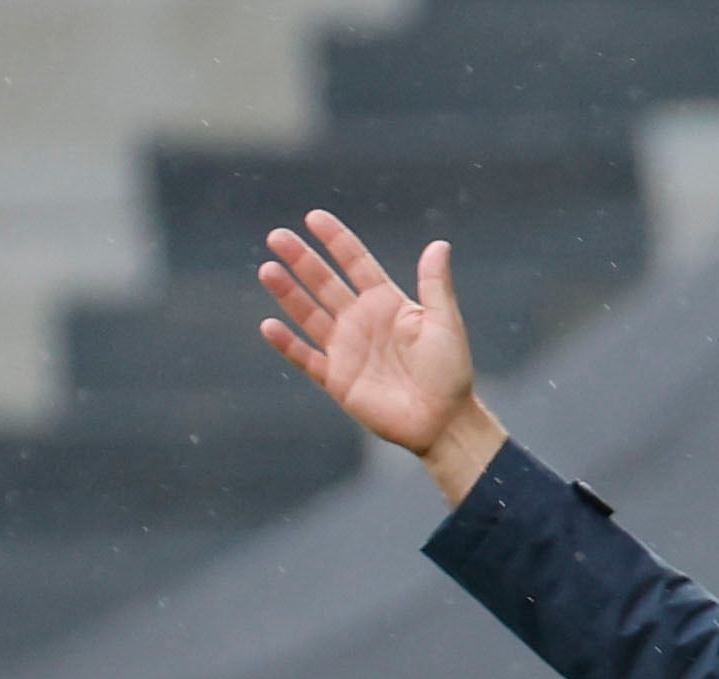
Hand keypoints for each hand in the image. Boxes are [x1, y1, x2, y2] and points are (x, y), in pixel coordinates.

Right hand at [256, 212, 504, 499]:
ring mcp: (347, 349)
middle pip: (325, 283)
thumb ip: (435, 285)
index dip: (336, 241)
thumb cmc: (450, 372)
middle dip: (302, 260)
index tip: (314, 217)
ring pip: (309, 314)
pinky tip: (269, 325)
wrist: (444, 421)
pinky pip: (305, 357)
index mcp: (387, 303)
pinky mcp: (337, 379)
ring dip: (288, 293)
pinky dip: (287, 343)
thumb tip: (439, 244)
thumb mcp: (444, 324)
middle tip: (277, 236)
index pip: (356, 264)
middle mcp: (362, 321)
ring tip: (268, 269)